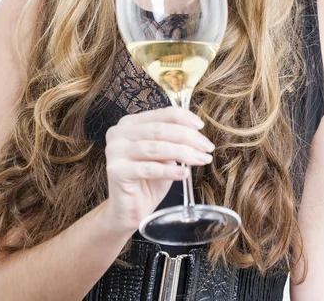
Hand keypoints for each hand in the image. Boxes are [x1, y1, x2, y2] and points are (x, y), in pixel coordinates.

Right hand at [104, 106, 214, 232]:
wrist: (129, 210)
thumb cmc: (148, 181)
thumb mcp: (164, 156)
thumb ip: (173, 141)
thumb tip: (196, 133)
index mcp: (130, 123)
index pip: (161, 114)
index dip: (184, 118)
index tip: (201, 126)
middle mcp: (119, 133)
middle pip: (160, 130)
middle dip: (188, 137)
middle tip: (207, 147)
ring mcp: (115, 151)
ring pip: (156, 147)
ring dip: (183, 153)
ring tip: (202, 160)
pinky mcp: (117, 171)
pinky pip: (149, 168)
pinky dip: (170, 171)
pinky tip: (185, 173)